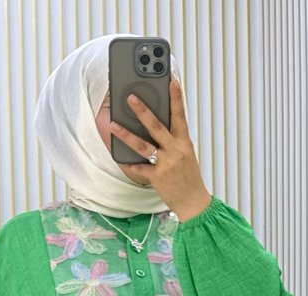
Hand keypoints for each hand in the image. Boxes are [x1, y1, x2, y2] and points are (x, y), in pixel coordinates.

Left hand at [110, 76, 212, 221]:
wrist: (194, 203)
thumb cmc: (189, 178)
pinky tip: (119, 158)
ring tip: (113, 124)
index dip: (176, 97)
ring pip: (143, 145)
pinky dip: (129, 164)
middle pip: (157, 126)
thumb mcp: (187, 155)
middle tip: (130, 97)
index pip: (181, 116)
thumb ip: (174, 140)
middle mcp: (175, 151)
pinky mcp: (157, 178)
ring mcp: (165, 164)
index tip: (172, 81)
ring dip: (126, 134)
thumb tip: (158, 126)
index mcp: (185, 143)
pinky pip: (139, 168)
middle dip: (143, 110)